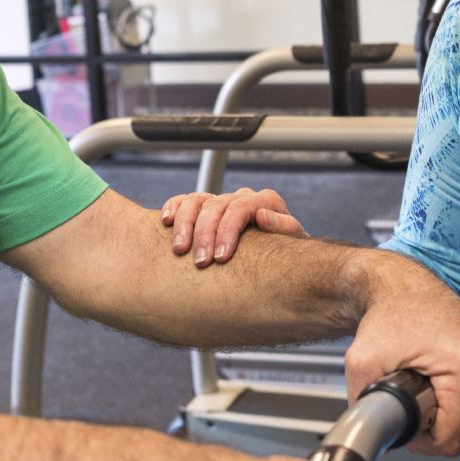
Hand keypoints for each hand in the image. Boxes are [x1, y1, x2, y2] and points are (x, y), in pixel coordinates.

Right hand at [162, 188, 307, 267]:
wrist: (281, 261)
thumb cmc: (287, 255)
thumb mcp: (294, 243)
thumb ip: (284, 226)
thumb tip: (263, 216)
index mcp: (266, 201)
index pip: (241, 208)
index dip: (228, 231)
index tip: (222, 258)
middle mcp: (242, 198)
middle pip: (216, 206)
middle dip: (205, 234)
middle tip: (200, 262)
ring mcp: (222, 202)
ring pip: (197, 200)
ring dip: (185, 224)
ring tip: (179, 250)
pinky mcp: (205, 209)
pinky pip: (185, 201)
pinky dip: (173, 208)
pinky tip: (165, 222)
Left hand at [342, 251, 459, 456]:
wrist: (403, 286)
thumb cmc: (387, 316)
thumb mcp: (363, 364)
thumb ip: (364, 407)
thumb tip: (370, 437)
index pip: (451, 441)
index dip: (420, 440)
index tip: (403, 419)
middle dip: (434, 429)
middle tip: (410, 403)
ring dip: (449, 419)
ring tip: (425, 394)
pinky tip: (440, 388)